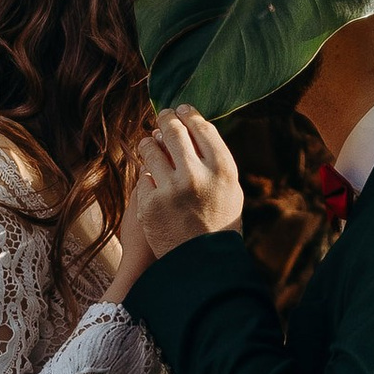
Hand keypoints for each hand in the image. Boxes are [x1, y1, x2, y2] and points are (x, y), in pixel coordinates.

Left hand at [129, 108, 243, 265]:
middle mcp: (196, 175)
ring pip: (151, 149)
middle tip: (162, 115)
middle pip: (175, 131)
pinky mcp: (150, 203)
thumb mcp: (230, 191)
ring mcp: (170, 189)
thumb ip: (215, 161)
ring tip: (150, 142)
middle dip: (166, 118)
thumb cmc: (218, 224)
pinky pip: (144, 176)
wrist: (202, 265)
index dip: (189, 114)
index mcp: (222, 169)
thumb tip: (190, 128)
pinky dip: (148, 175)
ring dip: (150, 143)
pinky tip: (152, 178)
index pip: (202, 128)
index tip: (182, 109)